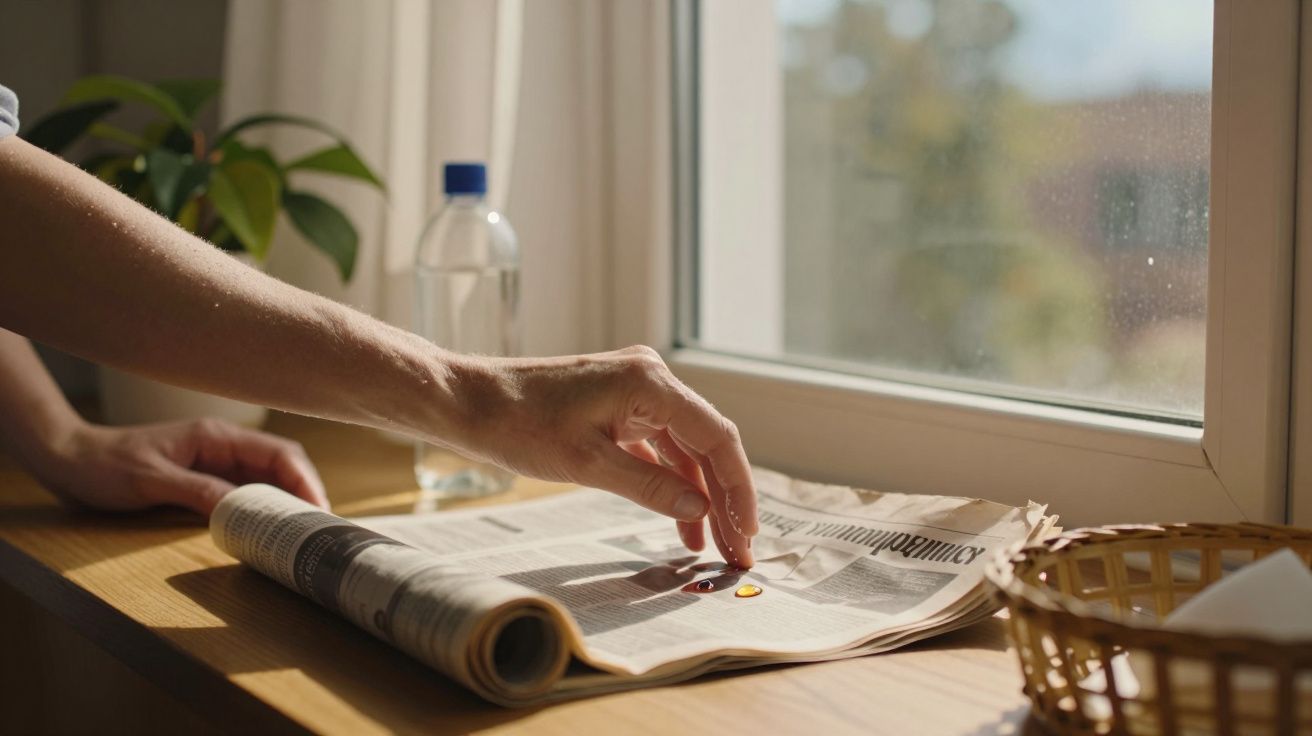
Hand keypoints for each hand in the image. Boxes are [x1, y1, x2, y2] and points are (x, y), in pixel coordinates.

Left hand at [31, 418, 328, 514]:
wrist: (68, 460)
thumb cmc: (103, 466)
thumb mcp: (151, 481)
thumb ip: (198, 492)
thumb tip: (242, 509)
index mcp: (216, 437)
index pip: (279, 453)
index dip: (305, 480)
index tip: (317, 510)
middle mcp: (222, 447)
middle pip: (281, 466)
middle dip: (304, 493)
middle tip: (317, 529)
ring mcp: (214, 463)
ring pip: (265, 481)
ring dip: (285, 503)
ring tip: (300, 532)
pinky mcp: (204, 480)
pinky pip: (244, 494)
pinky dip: (261, 510)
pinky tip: (267, 529)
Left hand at [446, 346, 758, 566]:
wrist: (469, 402)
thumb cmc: (519, 424)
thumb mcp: (587, 464)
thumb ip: (650, 486)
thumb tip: (700, 510)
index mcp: (650, 382)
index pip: (716, 437)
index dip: (738, 488)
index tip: (747, 531)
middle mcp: (651, 379)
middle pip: (707, 444)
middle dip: (725, 499)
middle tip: (738, 551)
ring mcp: (635, 391)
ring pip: (685, 449)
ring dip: (700, 496)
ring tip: (714, 547)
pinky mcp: (619, 406)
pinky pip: (659, 447)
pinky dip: (671, 483)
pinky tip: (682, 523)